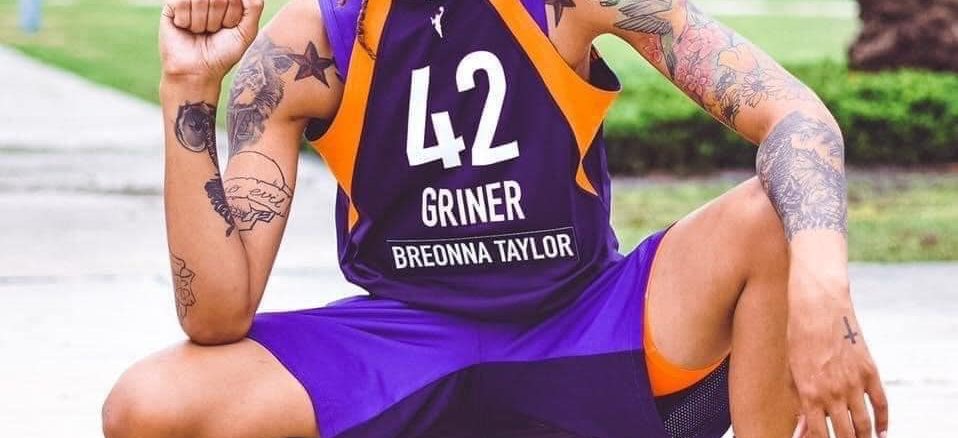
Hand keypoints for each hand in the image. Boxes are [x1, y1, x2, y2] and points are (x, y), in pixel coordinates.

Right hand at [159, 0, 263, 79]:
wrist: (197, 71)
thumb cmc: (223, 52)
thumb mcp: (246, 31)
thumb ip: (254, 6)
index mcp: (228, 1)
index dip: (232, 17)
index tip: (227, 28)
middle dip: (217, 20)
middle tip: (212, 31)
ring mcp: (190, 0)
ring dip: (201, 23)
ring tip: (199, 31)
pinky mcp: (171, 5)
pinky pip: (181, 3)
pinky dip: (186, 21)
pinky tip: (185, 28)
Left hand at [787, 277, 888, 437]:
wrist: (818, 306)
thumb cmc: (798, 337)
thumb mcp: (793, 370)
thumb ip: (799, 402)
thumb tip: (800, 431)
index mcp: (809, 392)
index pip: (817, 433)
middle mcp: (832, 392)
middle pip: (843, 433)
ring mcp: (854, 382)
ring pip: (863, 424)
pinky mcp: (870, 371)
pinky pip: (881, 404)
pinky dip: (883, 422)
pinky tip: (881, 433)